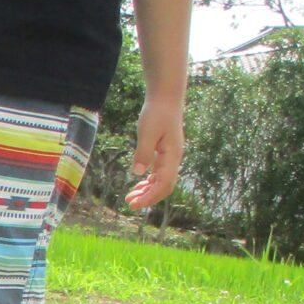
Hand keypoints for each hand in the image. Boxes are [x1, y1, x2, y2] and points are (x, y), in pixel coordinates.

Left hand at [126, 96, 184, 210]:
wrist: (165, 99)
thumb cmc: (157, 113)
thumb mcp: (147, 132)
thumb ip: (143, 153)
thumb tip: (138, 173)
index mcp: (172, 156)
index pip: (164, 185)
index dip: (150, 197)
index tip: (134, 204)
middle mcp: (173, 159)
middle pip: (164, 187)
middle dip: (148, 197)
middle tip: (129, 203)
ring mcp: (169, 157)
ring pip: (161, 181)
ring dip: (147, 191)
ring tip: (130, 197)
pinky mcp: (164, 153)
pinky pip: (158, 173)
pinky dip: (149, 182)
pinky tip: (139, 185)